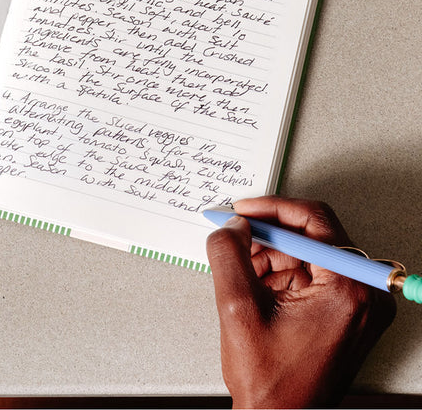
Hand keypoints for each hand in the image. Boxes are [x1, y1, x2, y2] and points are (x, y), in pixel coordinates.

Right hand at [206, 196, 395, 408]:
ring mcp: (358, 304)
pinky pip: (311, 271)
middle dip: (268, 235)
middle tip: (235, 234)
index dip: (271, 208)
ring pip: (308, 251)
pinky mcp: (346, 311)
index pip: (315, 220)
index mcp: (349, 290)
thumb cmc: (273, 384)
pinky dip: (279, 271)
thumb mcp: (236, 309)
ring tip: (244, 273)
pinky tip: (257, 286)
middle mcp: (364, 294)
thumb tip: (232, 225)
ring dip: (271, 254)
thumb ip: (229, 255)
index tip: (243, 210)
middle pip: (313, 234)